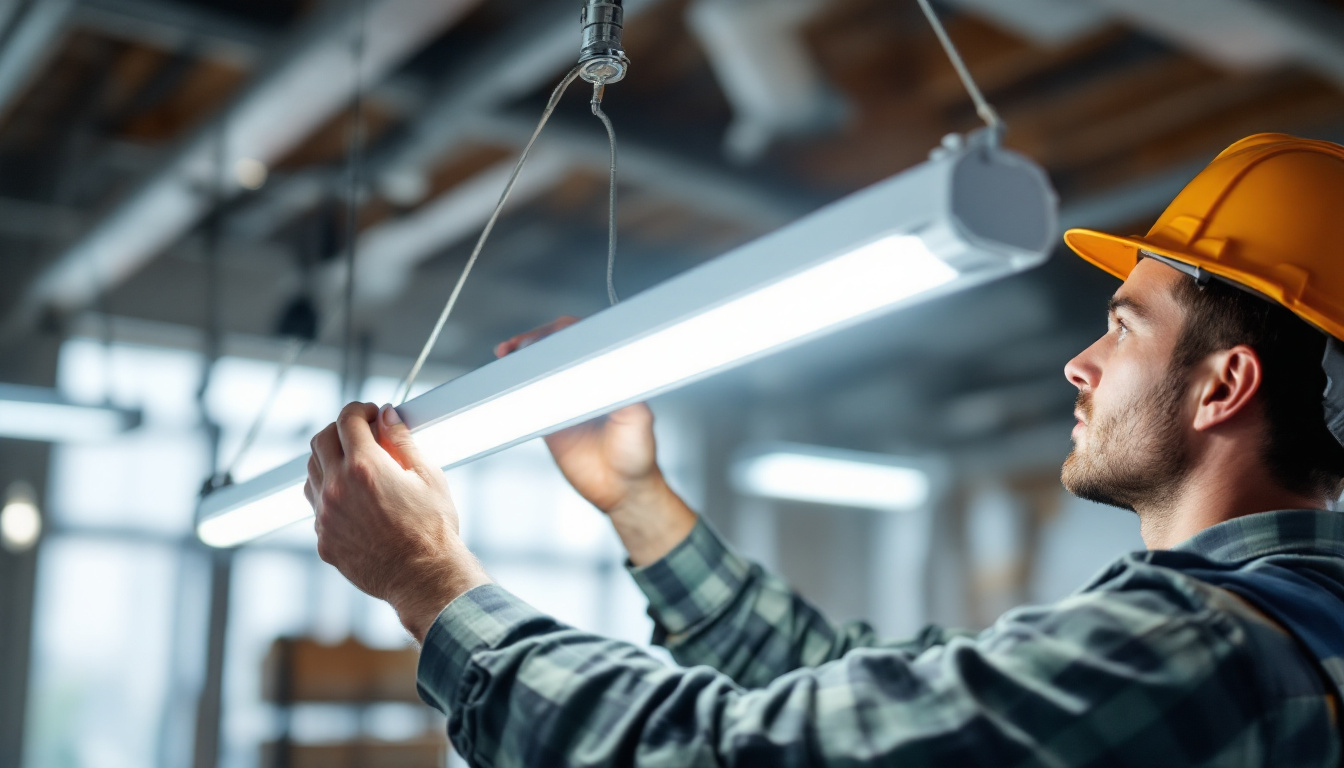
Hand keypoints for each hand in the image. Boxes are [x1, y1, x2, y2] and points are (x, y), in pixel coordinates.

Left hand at [307, 402, 490, 642]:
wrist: (424, 578)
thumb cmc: (433, 530)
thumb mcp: (427, 476)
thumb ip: (402, 441)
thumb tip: (388, 417)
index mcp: (365, 468)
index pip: (347, 420)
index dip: (360, 410)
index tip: (372, 414)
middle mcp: (337, 489)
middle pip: (321, 441)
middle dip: (341, 429)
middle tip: (363, 434)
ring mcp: (326, 516)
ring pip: (311, 472)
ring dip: (329, 460)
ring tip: (356, 466)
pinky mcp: (323, 539)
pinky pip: (315, 505)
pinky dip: (328, 492)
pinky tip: (353, 498)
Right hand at [498, 317, 696, 564]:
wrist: (622, 493)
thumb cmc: (638, 457)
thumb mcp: (638, 420)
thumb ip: (625, 395)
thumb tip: (610, 370)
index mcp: (607, 377)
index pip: (582, 342)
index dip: (562, 333)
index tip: (549, 333)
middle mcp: (585, 386)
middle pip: (553, 352)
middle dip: (534, 342)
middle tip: (519, 345)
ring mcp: (564, 404)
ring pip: (537, 374)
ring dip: (520, 364)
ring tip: (507, 357)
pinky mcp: (548, 425)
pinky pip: (527, 403)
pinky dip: (515, 394)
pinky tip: (506, 389)